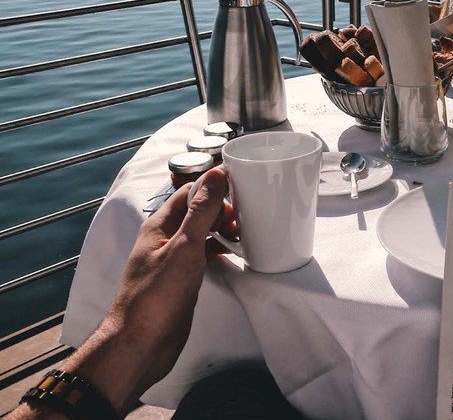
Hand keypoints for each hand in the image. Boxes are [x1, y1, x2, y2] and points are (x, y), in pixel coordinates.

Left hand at [13, 168, 229, 418]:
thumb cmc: (155, 299)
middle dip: (222, 209)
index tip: (240, 189)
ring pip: (201, 232)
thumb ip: (200, 211)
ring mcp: (173, 260)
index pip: (188, 192)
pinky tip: (232, 255)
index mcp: (159, 226)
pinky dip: (220, 249)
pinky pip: (203, 254)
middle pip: (196, 210)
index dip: (214, 187)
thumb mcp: (184, 248)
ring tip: (243, 234)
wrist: (140, 345)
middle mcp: (164, 239)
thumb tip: (216, 175)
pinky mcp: (182, 279)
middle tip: (243, 219)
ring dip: (222, 228)